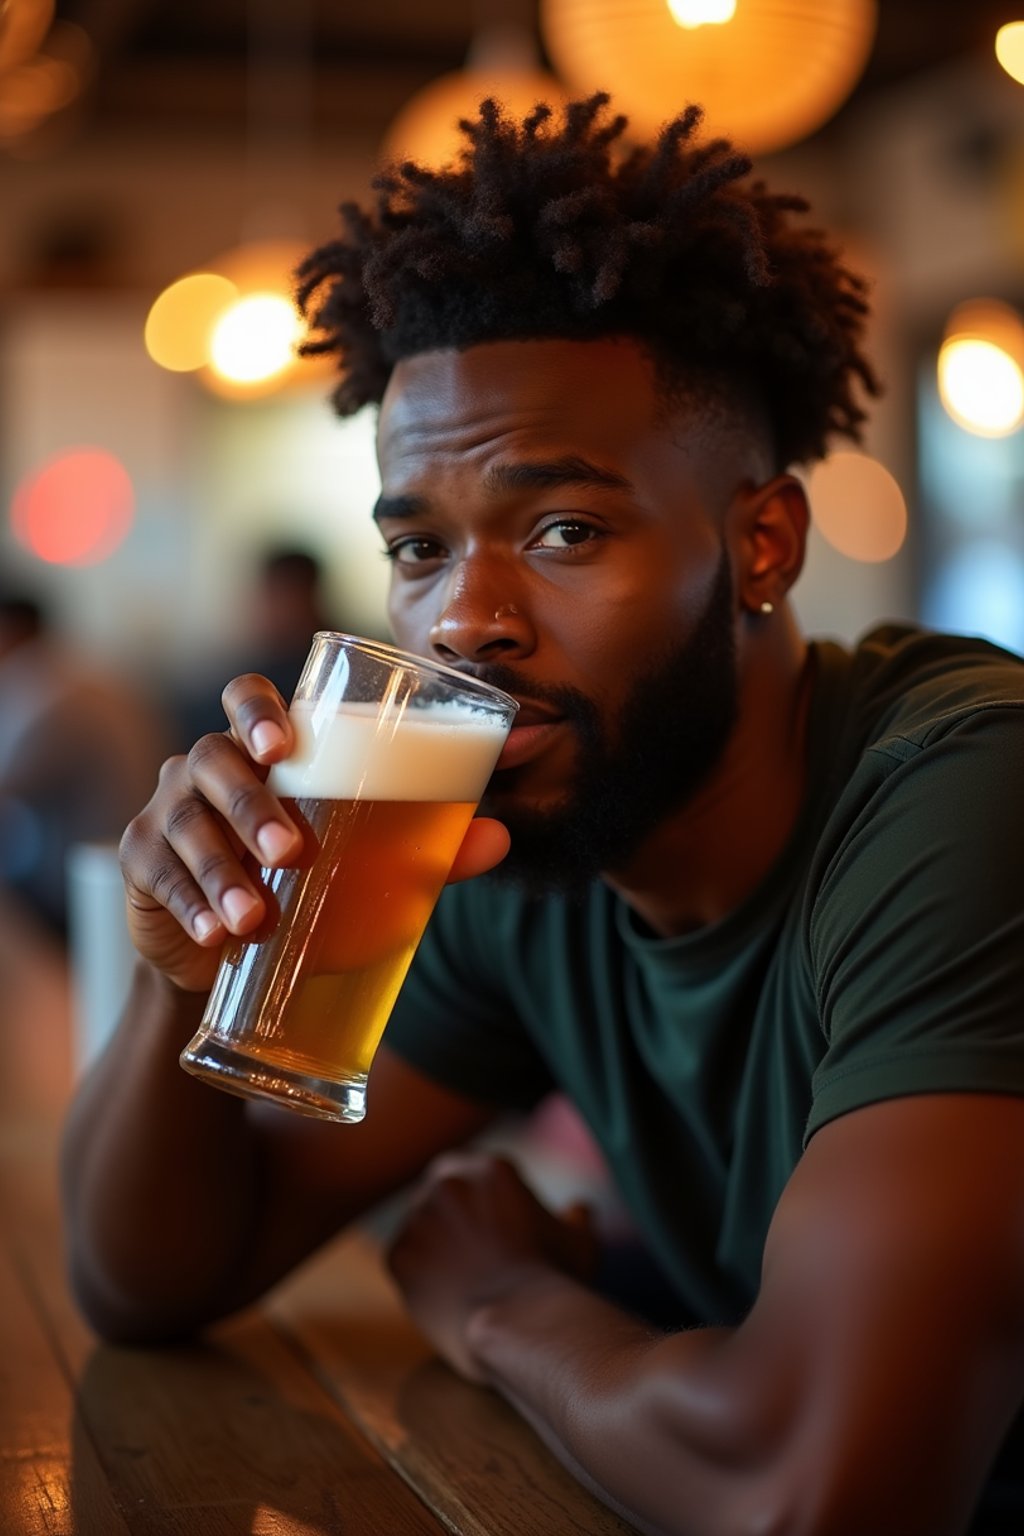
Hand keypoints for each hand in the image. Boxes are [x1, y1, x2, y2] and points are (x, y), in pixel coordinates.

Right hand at [118, 674, 510, 994]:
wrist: (235, 955)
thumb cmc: (309, 882)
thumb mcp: (367, 859)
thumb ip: (429, 842)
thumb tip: (501, 837)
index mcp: (265, 750)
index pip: (247, 698)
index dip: (259, 710)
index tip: (285, 743)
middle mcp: (209, 768)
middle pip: (213, 759)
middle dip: (250, 803)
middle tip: (291, 851)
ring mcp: (167, 811)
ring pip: (183, 821)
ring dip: (220, 869)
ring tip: (254, 917)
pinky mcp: (141, 863)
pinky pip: (157, 873)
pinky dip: (190, 905)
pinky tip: (214, 936)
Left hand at [386, 1152, 597, 1382]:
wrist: (520, 1325)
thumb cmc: (555, 1282)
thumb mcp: (580, 1242)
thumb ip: (577, 1218)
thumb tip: (580, 1210)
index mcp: (491, 1169)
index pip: (482, 1179)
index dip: (492, 1209)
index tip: (503, 1237)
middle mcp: (449, 1181)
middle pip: (446, 1195)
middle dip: (458, 1220)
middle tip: (478, 1258)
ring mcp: (418, 1216)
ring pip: (422, 1226)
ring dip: (436, 1245)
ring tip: (462, 1281)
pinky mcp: (398, 1254)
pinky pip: (405, 1259)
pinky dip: (419, 1276)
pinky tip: (445, 1296)